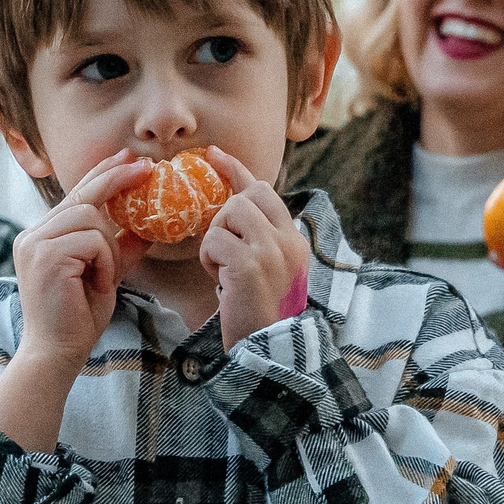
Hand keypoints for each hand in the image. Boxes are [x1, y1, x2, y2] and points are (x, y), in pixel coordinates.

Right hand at [0, 153, 150, 451]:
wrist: (56, 354)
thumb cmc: (77, 320)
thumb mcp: (105, 276)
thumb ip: (119, 249)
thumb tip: (146, 228)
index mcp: (42, 236)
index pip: (75, 196)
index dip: (103, 174)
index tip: (128, 159)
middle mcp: (33, 234)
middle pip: (82, 195)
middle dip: (116, 180)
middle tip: (146, 168)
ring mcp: (35, 242)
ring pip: (91, 217)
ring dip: (109, 247)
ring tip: (105, 278)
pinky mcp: (45, 254)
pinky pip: (93, 239)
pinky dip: (105, 262)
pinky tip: (97, 285)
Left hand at [198, 149, 310, 349]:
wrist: (268, 349)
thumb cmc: (259, 312)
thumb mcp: (269, 269)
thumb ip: (259, 239)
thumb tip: (233, 207)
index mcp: (294, 239)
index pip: (265, 190)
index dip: (237, 169)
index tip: (214, 154)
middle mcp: (288, 240)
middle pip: (247, 196)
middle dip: (226, 215)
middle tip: (222, 245)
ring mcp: (271, 250)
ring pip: (230, 213)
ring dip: (216, 239)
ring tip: (223, 269)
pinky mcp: (249, 264)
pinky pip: (214, 240)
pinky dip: (208, 259)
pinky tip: (219, 280)